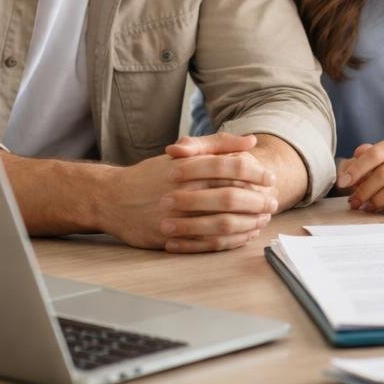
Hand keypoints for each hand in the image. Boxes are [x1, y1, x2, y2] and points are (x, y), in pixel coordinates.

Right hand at [97, 132, 277, 253]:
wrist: (111, 198)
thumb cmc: (151, 175)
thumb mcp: (183, 153)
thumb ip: (218, 144)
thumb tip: (250, 140)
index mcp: (188, 166)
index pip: (231, 167)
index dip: (255, 173)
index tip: (269, 178)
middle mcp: (182, 190)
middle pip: (231, 196)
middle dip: (257, 200)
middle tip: (272, 201)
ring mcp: (175, 216)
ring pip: (222, 222)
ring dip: (248, 222)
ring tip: (261, 220)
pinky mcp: (169, 236)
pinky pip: (207, 243)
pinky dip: (229, 241)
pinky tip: (242, 236)